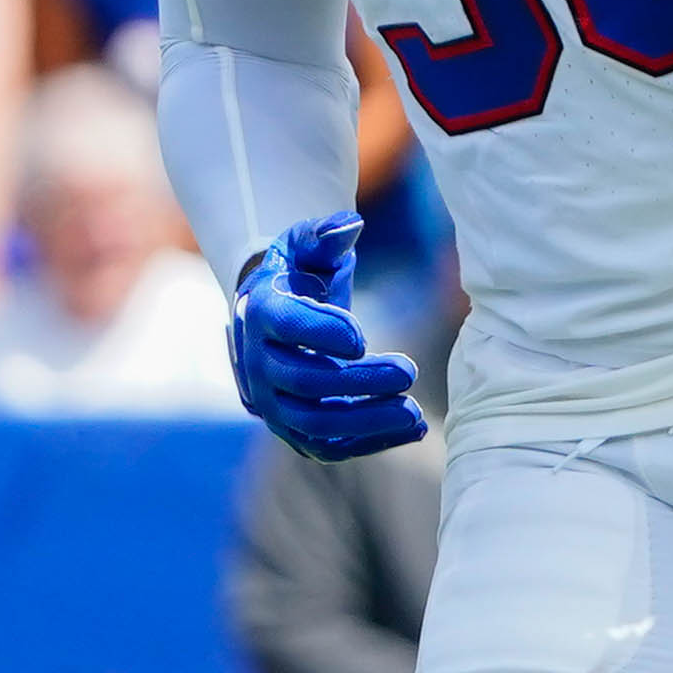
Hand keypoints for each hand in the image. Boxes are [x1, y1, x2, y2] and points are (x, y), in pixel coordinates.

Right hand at [228, 214, 422, 460]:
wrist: (275, 316)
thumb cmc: (299, 273)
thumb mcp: (308, 245)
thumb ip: (325, 234)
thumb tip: (350, 226)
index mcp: (261, 312)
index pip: (285, 327)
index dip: (321, 333)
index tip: (363, 336)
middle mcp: (257, 364)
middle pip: (304, 381)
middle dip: (359, 381)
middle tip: (409, 371)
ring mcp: (272, 402)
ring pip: (314, 424)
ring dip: (366, 422)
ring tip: (414, 413)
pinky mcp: (293, 428)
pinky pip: (328, 446)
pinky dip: (370, 442)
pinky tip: (411, 428)